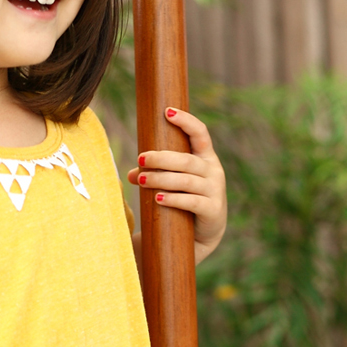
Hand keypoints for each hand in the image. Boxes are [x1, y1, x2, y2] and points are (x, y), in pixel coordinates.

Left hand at [127, 106, 226, 262]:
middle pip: (186, 160)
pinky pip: (192, 201)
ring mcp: (215, 190)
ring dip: (161, 179)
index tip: (167, 111)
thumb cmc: (184, 202)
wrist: (201, 235)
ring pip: (186, 180)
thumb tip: (131, 174)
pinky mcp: (212, 209)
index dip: (186, 121)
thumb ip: (156, 175)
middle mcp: (213, 171)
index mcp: (205, 158)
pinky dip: (174, 199)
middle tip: (140, 158)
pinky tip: (158, 198)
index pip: (200, 133)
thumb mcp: (172, 184)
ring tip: (141, 180)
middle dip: (162, 158)